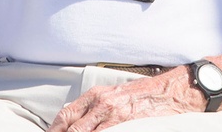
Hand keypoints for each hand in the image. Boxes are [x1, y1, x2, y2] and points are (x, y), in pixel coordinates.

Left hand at [47, 72, 198, 131]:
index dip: (55, 129)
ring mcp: (113, 116)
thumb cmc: (139, 95)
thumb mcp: (111, 94)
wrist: (166, 92)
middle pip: (72, 128)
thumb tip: (72, 122)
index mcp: (94, 95)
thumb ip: (92, 107)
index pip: (66, 115)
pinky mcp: (126, 125)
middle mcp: (101, 104)